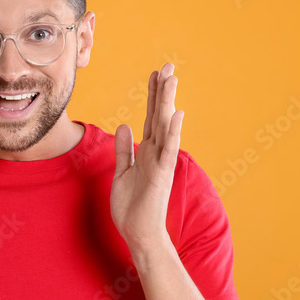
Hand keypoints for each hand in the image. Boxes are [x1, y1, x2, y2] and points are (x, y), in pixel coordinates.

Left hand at [110, 62, 183, 247]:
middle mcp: (156, 153)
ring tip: (171, 79)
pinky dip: (172, 131)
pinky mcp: (161, 174)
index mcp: (146, 151)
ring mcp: (160, 162)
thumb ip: (124, 149)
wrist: (139, 233)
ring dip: (167, 103)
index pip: (149, 117)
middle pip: (158, 116)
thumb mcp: (122, 172)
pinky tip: (176, 113)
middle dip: (162, 91)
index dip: (152, 96)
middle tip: (167, 66)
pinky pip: (167, 150)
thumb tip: (124, 126)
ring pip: (164, 127)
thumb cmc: (132, 206)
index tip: (155, 74)